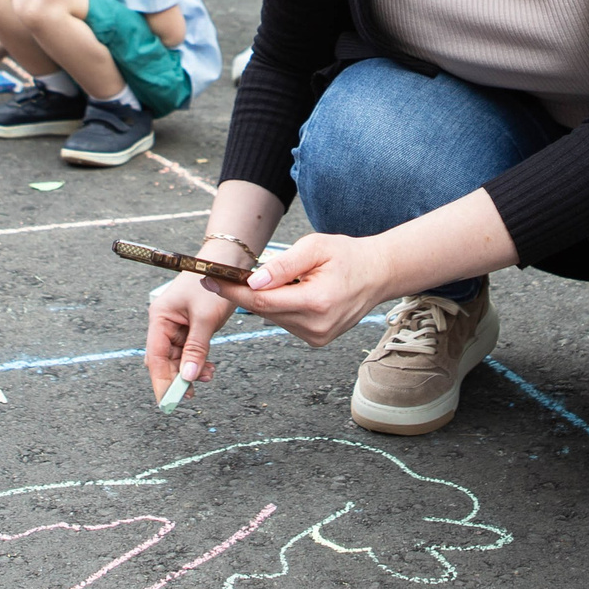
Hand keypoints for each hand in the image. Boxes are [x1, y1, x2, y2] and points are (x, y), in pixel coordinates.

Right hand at [144, 271, 238, 397]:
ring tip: (209, 375)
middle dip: (177, 378)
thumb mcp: (205, 318)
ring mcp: (177, 326)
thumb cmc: (213, 282)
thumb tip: (189, 377)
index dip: (160, 381)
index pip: (155, 356)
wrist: (227, 261)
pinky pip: (189, 351)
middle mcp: (164, 323)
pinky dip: (198, 361)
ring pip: (178, 358)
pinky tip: (209, 366)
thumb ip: (196, 349)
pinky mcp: (190, 327)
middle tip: (190, 396)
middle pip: (164, 360)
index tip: (167, 401)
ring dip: (190, 370)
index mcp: (160, 317)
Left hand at [198, 231, 390, 348]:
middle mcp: (316, 326)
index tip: (210, 279)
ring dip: (264, 300)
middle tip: (223, 275)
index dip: (232, 291)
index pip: (261, 302)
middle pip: (264, 312)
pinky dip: (279, 307)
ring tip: (265, 280)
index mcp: (316, 302)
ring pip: (274, 317)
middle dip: (242, 294)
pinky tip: (287, 292)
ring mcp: (317, 337)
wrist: (378, 274)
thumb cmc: (348, 255)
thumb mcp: (315, 248)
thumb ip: (283, 265)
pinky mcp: (317, 340)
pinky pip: (286, 322)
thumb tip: (253, 281)